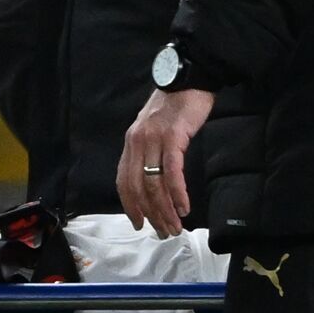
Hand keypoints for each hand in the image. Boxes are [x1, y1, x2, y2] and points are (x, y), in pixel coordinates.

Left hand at [117, 89, 214, 236]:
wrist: (189, 80)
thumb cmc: (177, 106)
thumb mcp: (157, 130)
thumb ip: (152, 151)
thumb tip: (157, 178)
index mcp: (131, 143)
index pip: (124, 181)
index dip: (130, 206)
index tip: (140, 223)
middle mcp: (137, 143)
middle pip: (138, 188)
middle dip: (151, 214)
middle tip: (164, 231)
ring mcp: (154, 140)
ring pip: (154, 184)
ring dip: (165, 209)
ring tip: (176, 225)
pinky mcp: (173, 138)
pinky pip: (172, 172)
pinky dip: (177, 193)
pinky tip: (184, 206)